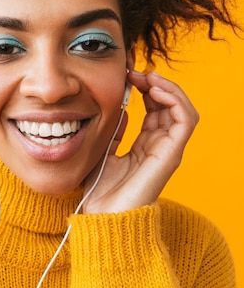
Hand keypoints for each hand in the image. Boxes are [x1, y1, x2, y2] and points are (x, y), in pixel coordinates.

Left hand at [82, 71, 198, 213]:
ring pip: (183, 109)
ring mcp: (168, 149)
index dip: (145, 89)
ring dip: (168, 87)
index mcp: (145, 144)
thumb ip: (114, 133)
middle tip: (136, 72)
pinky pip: (185, 120)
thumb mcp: (103, 152)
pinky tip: (154, 90)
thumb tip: (119, 111)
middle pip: (170, 105)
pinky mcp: (171, 153)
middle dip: (156, 83)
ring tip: (148, 77)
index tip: (127, 76)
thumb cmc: (100, 190)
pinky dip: (175, 100)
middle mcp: (160, 145)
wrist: (102, 215)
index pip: (155, 109)